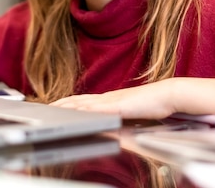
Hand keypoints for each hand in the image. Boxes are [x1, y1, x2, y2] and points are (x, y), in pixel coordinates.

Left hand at [50, 80, 176, 119]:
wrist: (168, 95)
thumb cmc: (155, 103)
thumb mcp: (133, 110)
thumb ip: (122, 113)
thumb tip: (115, 119)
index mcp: (111, 99)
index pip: (85, 100)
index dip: (69, 102)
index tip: (56, 104)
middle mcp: (108, 98)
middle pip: (79, 100)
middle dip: (62, 104)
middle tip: (46, 107)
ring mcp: (112, 101)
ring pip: (84, 103)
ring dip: (67, 106)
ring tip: (53, 109)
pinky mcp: (117, 107)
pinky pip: (96, 109)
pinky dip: (83, 111)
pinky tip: (74, 113)